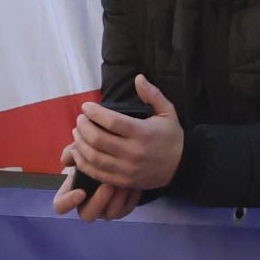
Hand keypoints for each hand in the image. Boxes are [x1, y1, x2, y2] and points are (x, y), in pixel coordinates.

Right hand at [50, 144, 143, 221]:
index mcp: (72, 193)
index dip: (68, 202)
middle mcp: (87, 205)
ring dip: (117, 198)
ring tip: (124, 181)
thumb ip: (75, 151)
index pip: (60, 206)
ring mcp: (105, 209)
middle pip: (86, 215)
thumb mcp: (84, 149)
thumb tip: (67, 157)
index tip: (81, 191)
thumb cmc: (95, 153)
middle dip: (98, 201)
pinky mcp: (123, 208)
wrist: (120, 157)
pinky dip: (130, 197)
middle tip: (108, 185)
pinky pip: (126, 209)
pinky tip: (134, 183)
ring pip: (110, 214)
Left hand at [68, 76, 183, 190]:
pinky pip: (97, 173)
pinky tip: (78, 152)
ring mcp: (127, 169)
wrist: (182, 166)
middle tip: (80, 119)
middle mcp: (134, 152)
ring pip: (94, 157)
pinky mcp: (123, 181)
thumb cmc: (171, 136)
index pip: (112, 122)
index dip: (94, 113)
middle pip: (98, 139)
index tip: (86, 106)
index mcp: (143, 133)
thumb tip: (138, 77)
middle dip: (83, 127)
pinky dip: (83, 163)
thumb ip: (152, 94)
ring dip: (80, 143)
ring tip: (78, 133)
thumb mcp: (167, 112)